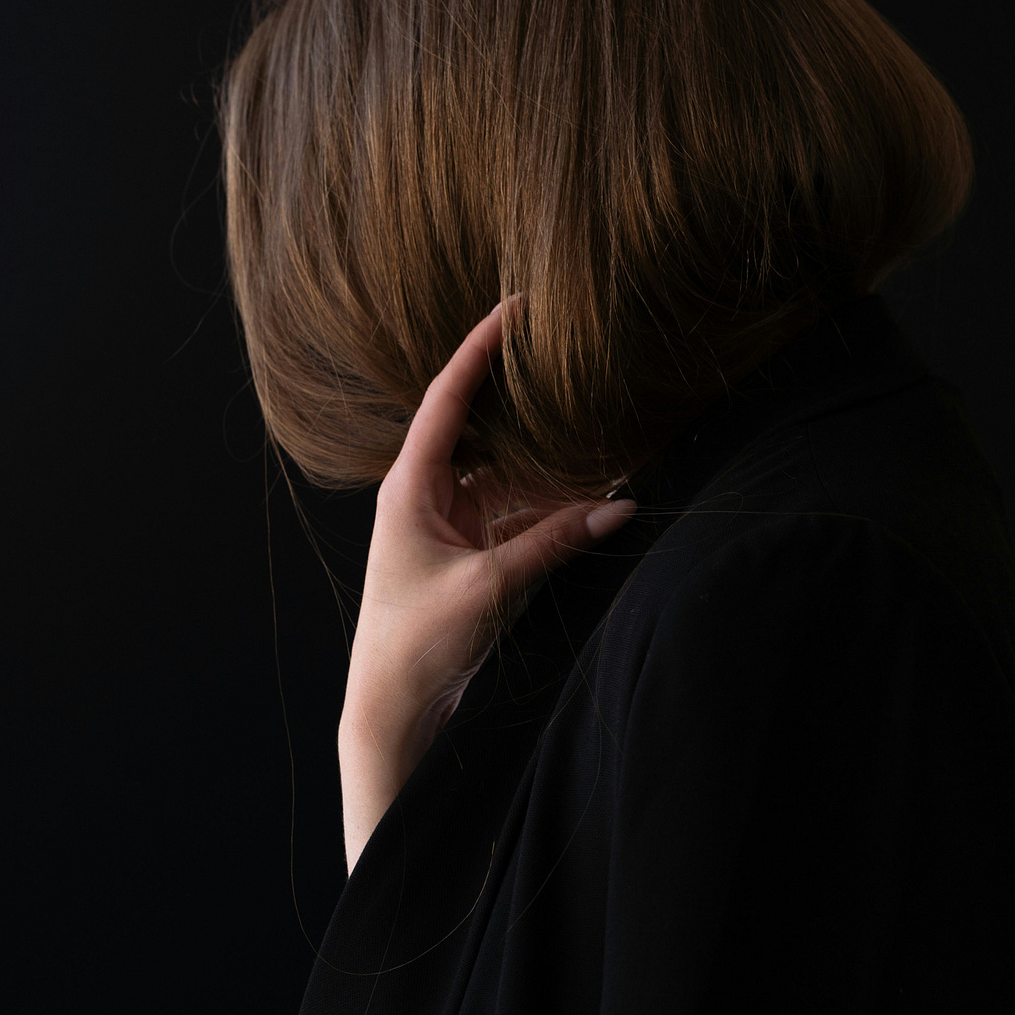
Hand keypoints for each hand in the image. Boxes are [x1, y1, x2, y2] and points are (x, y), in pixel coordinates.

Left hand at [337, 301, 636, 870]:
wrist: (393, 711)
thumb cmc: (417, 645)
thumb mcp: (490, 587)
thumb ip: (554, 543)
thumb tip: (620, 506)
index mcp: (410, 487)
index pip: (448, 397)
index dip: (482, 347)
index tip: (515, 304)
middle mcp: (426, 496)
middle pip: (482, 428)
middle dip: (526, 399)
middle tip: (569, 359)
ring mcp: (448, 525)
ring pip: (508, 474)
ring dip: (548, 463)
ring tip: (598, 432)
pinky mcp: (470, 556)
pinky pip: (517, 514)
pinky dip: (551, 507)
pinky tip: (592, 500)